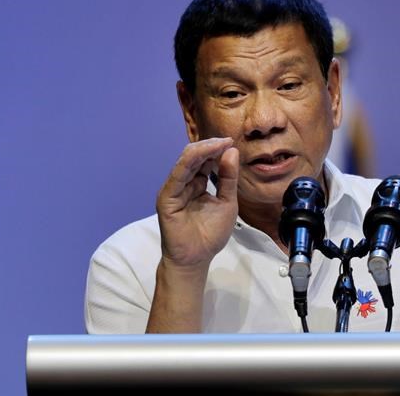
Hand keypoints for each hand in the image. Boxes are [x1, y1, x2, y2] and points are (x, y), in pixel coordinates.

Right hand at [156, 137, 238, 267]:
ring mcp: (174, 189)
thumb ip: (229, 178)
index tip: (232, 143)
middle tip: (227, 140)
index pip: (205, 161)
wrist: (197, 258)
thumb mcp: (227, 202)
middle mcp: (184, 183)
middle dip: (212, 146)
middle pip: (196, 157)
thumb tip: (232, 151)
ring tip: (220, 143)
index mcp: (197, 184)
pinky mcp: (167, 197)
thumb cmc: (211, 234)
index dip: (218, 150)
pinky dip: (191, 160)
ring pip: (186, 161)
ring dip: (204, 150)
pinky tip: (204, 153)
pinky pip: (178, 173)